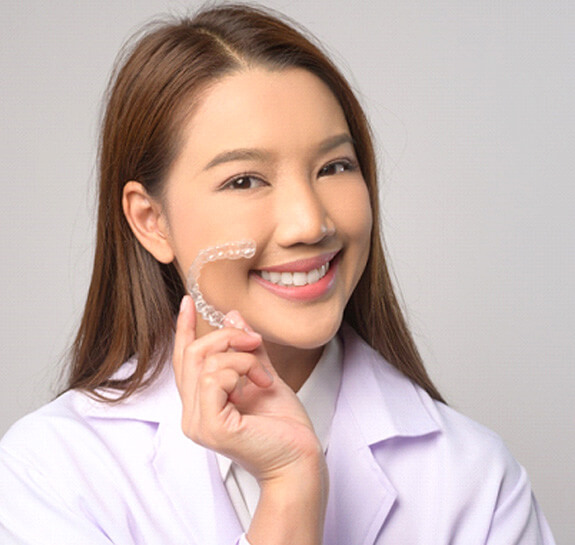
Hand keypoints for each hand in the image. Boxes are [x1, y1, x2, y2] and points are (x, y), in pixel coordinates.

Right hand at [173, 295, 323, 482]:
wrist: (301, 457)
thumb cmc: (284, 425)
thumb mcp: (263, 374)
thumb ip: (245, 349)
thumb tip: (231, 315)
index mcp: (202, 403)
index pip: (183, 360)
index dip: (183, 329)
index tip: (188, 301)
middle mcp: (193, 414)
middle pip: (192, 354)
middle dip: (227, 337)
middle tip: (256, 342)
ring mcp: (198, 423)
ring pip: (205, 362)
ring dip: (242, 358)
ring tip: (264, 375)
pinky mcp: (210, 427)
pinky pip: (213, 378)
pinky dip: (241, 370)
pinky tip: (260, 384)